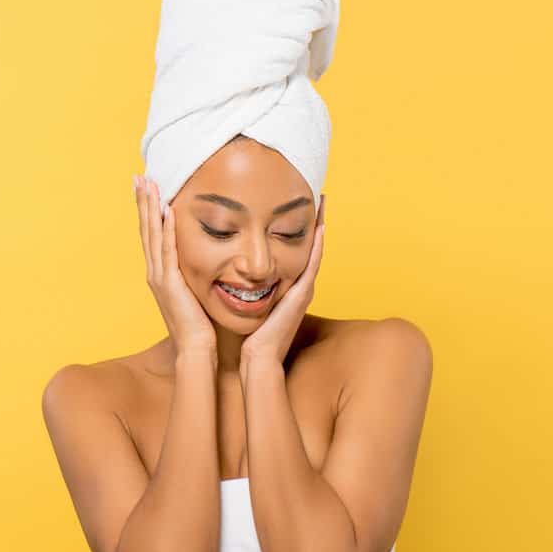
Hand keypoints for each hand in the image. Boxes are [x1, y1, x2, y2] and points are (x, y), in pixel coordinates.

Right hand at [135, 175, 216, 355]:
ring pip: (152, 235)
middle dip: (143, 202)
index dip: (147, 211)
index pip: (151, 236)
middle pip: (146, 230)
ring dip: (150, 208)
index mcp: (160, 274)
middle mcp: (155, 273)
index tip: (146, 188)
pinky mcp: (171, 283)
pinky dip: (165, 229)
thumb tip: (201, 262)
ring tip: (148, 184)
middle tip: (140, 177)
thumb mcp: (193, 294)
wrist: (196, 349)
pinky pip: (167, 250)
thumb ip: (192, 277)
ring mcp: (160, 278)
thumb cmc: (199, 325)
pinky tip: (166, 210)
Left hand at [240, 194, 325, 367]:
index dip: (298, 228)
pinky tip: (320, 226)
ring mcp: (303, 289)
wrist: (258, 356)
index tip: (299, 205)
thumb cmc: (250, 334)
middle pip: (310, 246)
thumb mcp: (249, 303)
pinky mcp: (302, 294)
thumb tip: (230, 271)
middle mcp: (299, 285)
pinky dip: (318, 245)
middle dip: (314, 221)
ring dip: (320, 226)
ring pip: (315, 250)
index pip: (295, 251)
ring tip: (322, 202)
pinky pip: (312, 264)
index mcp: (287, 286)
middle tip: (317, 194)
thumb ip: (245, 287)